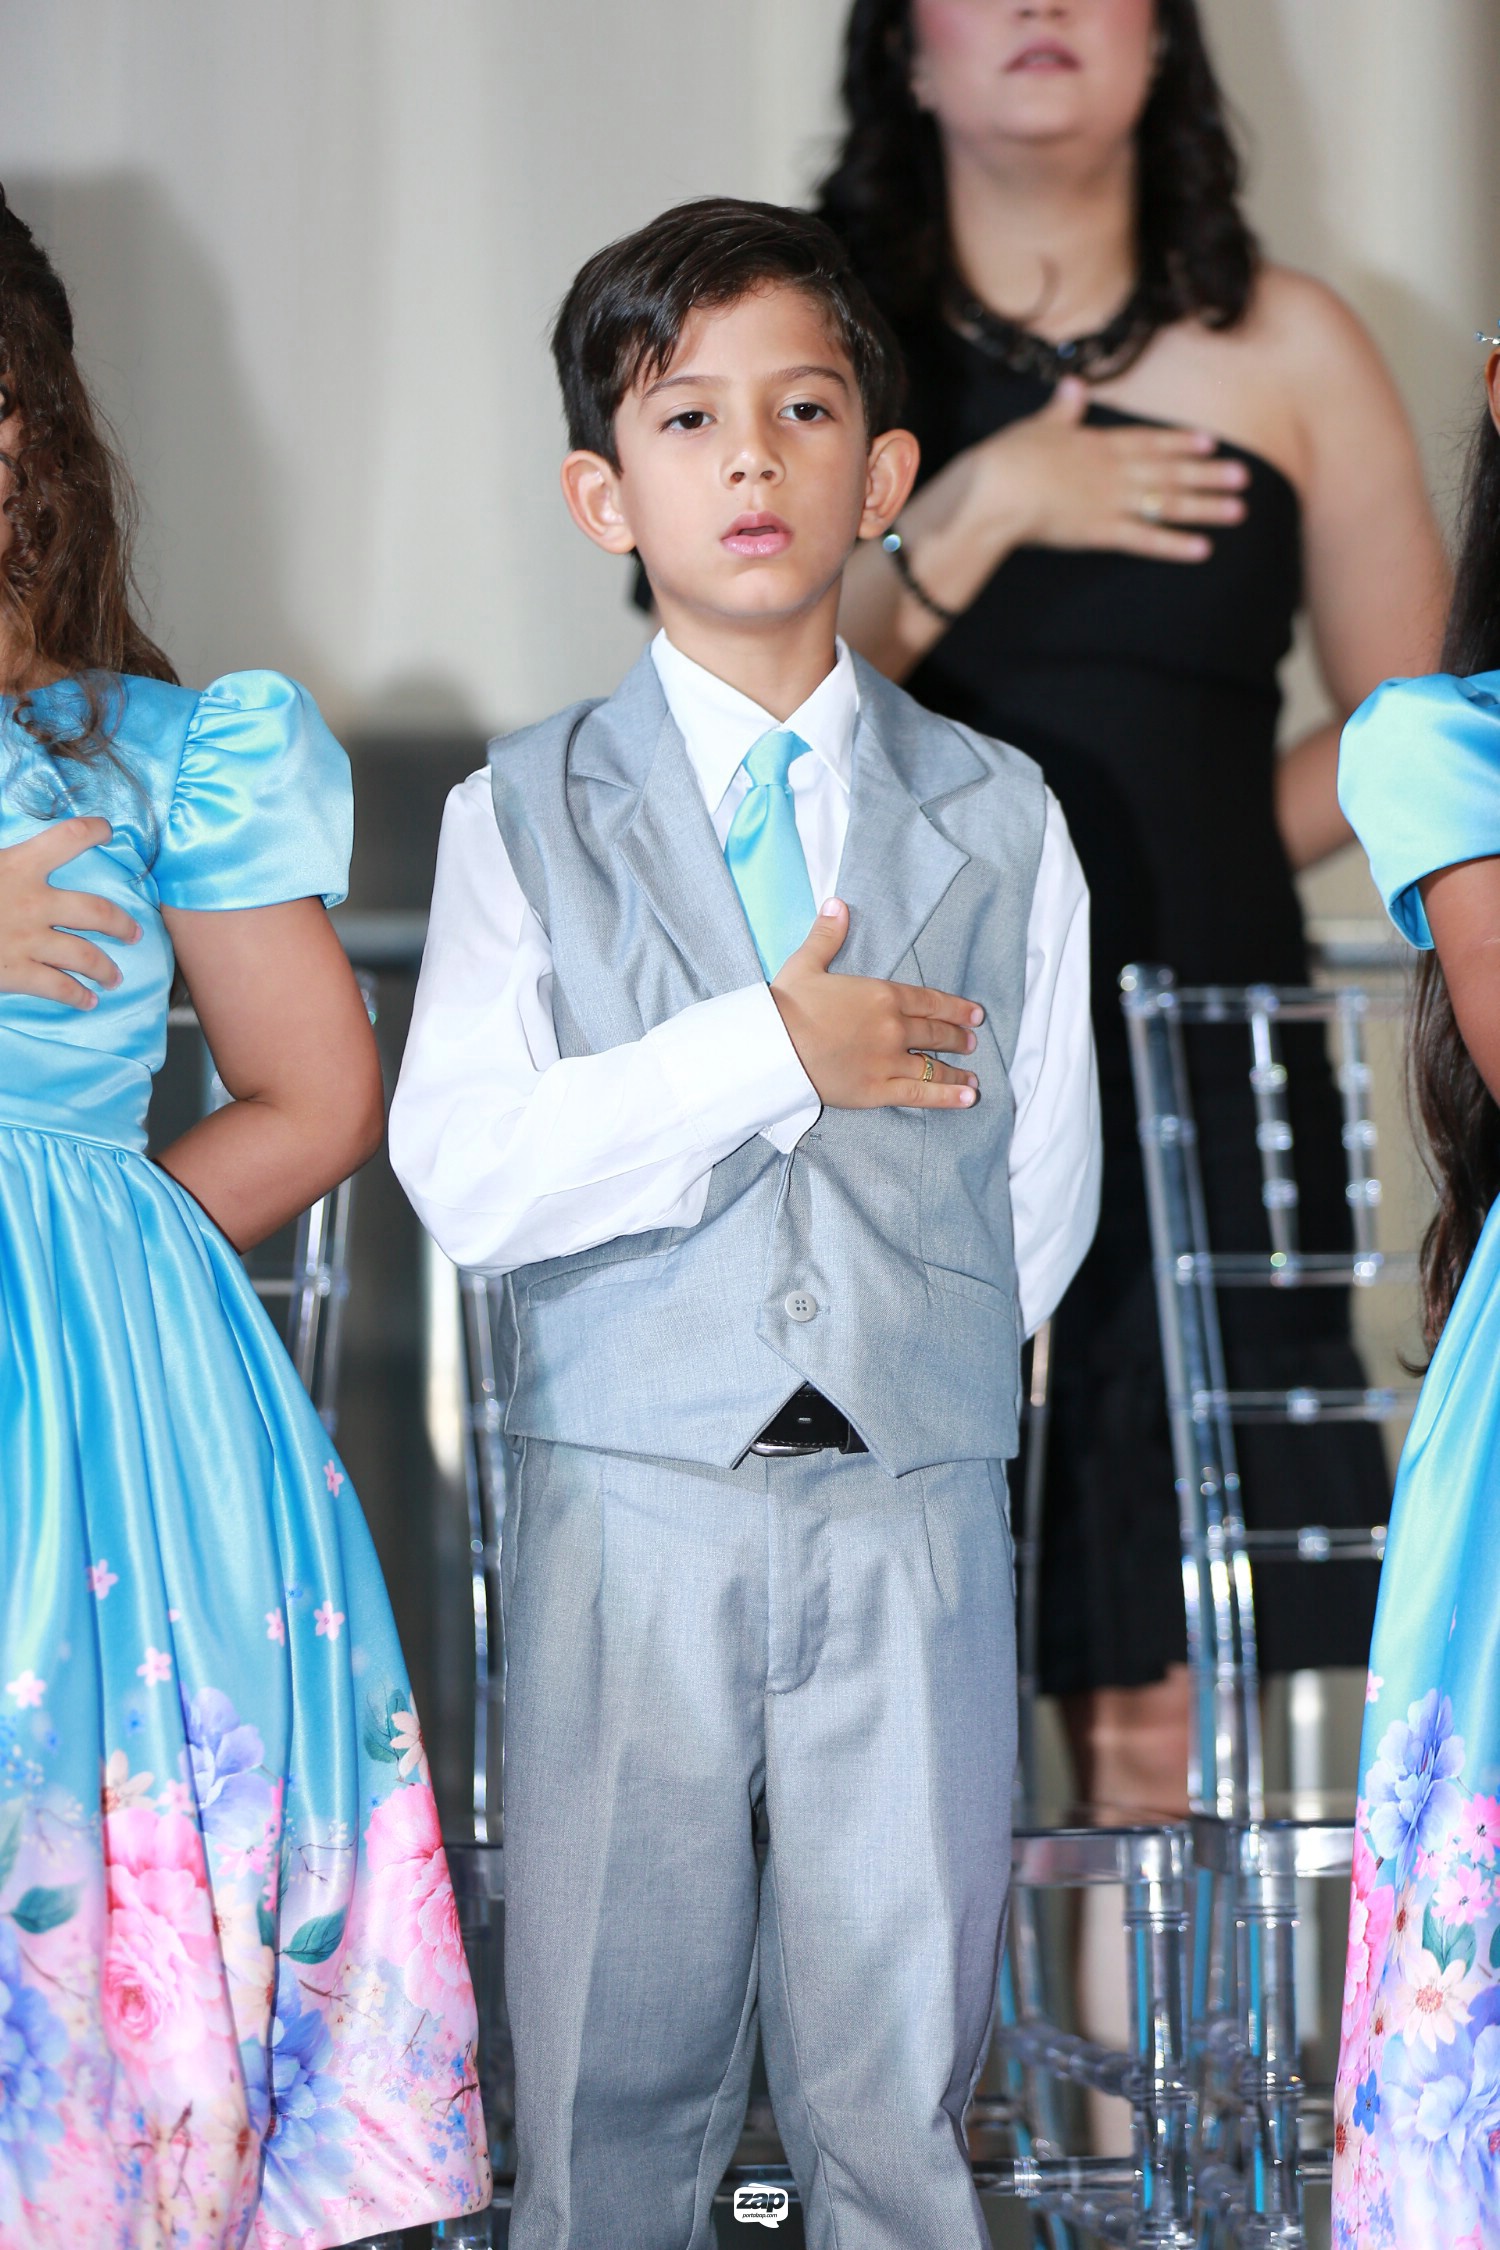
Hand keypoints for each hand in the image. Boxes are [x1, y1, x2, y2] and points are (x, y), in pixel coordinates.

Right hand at [0, 817, 140, 1007]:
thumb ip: (2, 858)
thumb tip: (7, 850)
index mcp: (17, 865)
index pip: (67, 838)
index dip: (92, 831)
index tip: (106, 830)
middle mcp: (32, 901)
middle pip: (95, 910)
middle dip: (121, 923)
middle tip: (134, 932)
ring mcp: (28, 940)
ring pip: (86, 955)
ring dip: (106, 968)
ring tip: (115, 977)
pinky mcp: (17, 973)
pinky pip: (59, 987)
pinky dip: (77, 996)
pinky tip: (88, 1001)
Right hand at [770, 898, 981, 1110]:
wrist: (774, 1047)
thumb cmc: (786, 1006)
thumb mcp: (806, 964)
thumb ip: (827, 935)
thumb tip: (836, 904)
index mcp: (882, 995)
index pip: (930, 1001)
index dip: (956, 1008)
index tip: (974, 1014)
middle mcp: (894, 1028)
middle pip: (936, 1033)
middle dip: (957, 1037)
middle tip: (971, 1041)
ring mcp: (889, 1061)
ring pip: (933, 1065)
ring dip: (956, 1070)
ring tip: (972, 1075)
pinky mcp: (878, 1090)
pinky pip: (921, 1094)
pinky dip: (948, 1096)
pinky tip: (968, 1096)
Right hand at [980, 376, 1248, 561]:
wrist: (997, 488)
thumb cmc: (1010, 457)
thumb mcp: (1038, 425)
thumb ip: (1062, 408)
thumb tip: (1073, 384)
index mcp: (1099, 443)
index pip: (1150, 441)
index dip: (1182, 443)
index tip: (1211, 443)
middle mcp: (1115, 470)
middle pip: (1170, 472)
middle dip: (1208, 474)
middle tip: (1244, 477)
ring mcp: (1112, 501)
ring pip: (1167, 503)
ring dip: (1204, 507)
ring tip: (1238, 510)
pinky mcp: (1101, 532)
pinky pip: (1146, 540)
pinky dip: (1175, 545)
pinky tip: (1202, 549)